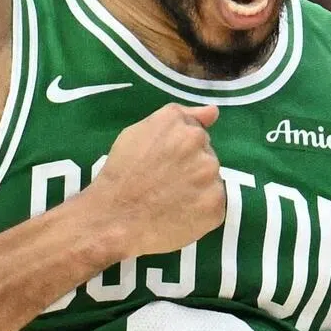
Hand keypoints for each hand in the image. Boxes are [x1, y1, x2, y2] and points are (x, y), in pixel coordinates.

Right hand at [77, 104, 224, 261]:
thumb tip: (214, 112)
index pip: (196, 132)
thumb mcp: (138, 133)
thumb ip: (181, 117)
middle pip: (206, 155)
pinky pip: (215, 204)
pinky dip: (201, 210)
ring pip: (212, 179)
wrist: (114, 219)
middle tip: (165, 184)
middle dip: (191, 167)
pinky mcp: (216, 205)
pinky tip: (180, 214)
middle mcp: (199, 145)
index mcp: (179, 124)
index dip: (180, 151)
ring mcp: (211, 176)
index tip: (165, 164)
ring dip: (199, 187)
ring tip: (171, 201)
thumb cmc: (122, 174)